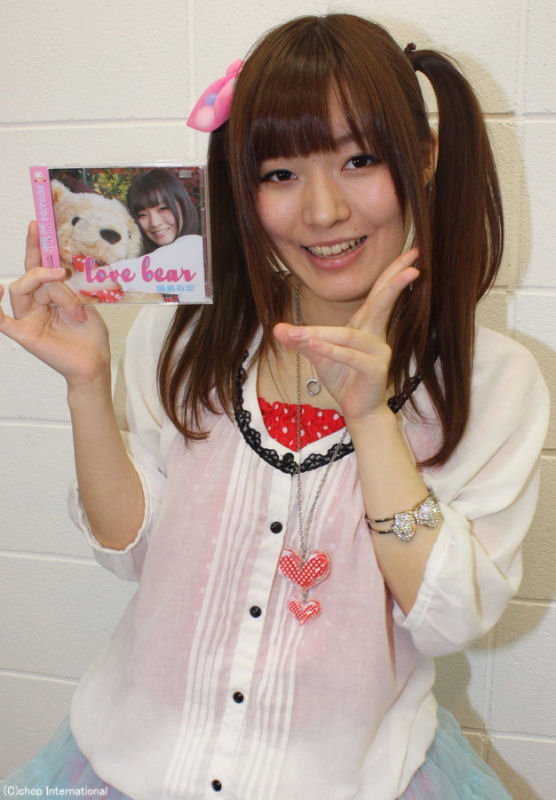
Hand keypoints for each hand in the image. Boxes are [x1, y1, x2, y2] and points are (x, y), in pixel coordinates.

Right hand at [0, 222, 110, 385]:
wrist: (95, 363)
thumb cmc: (90, 335)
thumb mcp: (83, 302)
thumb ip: (67, 286)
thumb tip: (58, 269)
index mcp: (48, 293)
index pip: (37, 264)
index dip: (36, 244)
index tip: (38, 222)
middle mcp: (34, 303)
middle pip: (32, 276)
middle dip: (46, 271)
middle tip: (60, 271)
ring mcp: (27, 318)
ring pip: (26, 290)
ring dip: (54, 295)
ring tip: (75, 310)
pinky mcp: (24, 334)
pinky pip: (1, 320)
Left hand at [273, 248, 418, 423]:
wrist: (357, 410)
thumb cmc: (344, 379)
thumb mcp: (319, 354)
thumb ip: (302, 339)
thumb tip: (277, 328)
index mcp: (367, 326)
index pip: (380, 293)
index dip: (393, 272)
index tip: (411, 253)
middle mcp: (376, 335)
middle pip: (382, 302)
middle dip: (395, 281)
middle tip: (413, 265)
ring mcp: (378, 353)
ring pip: (350, 336)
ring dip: (324, 334)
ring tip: (300, 334)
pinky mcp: (374, 370)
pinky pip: (350, 357)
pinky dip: (330, 351)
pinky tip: (314, 346)